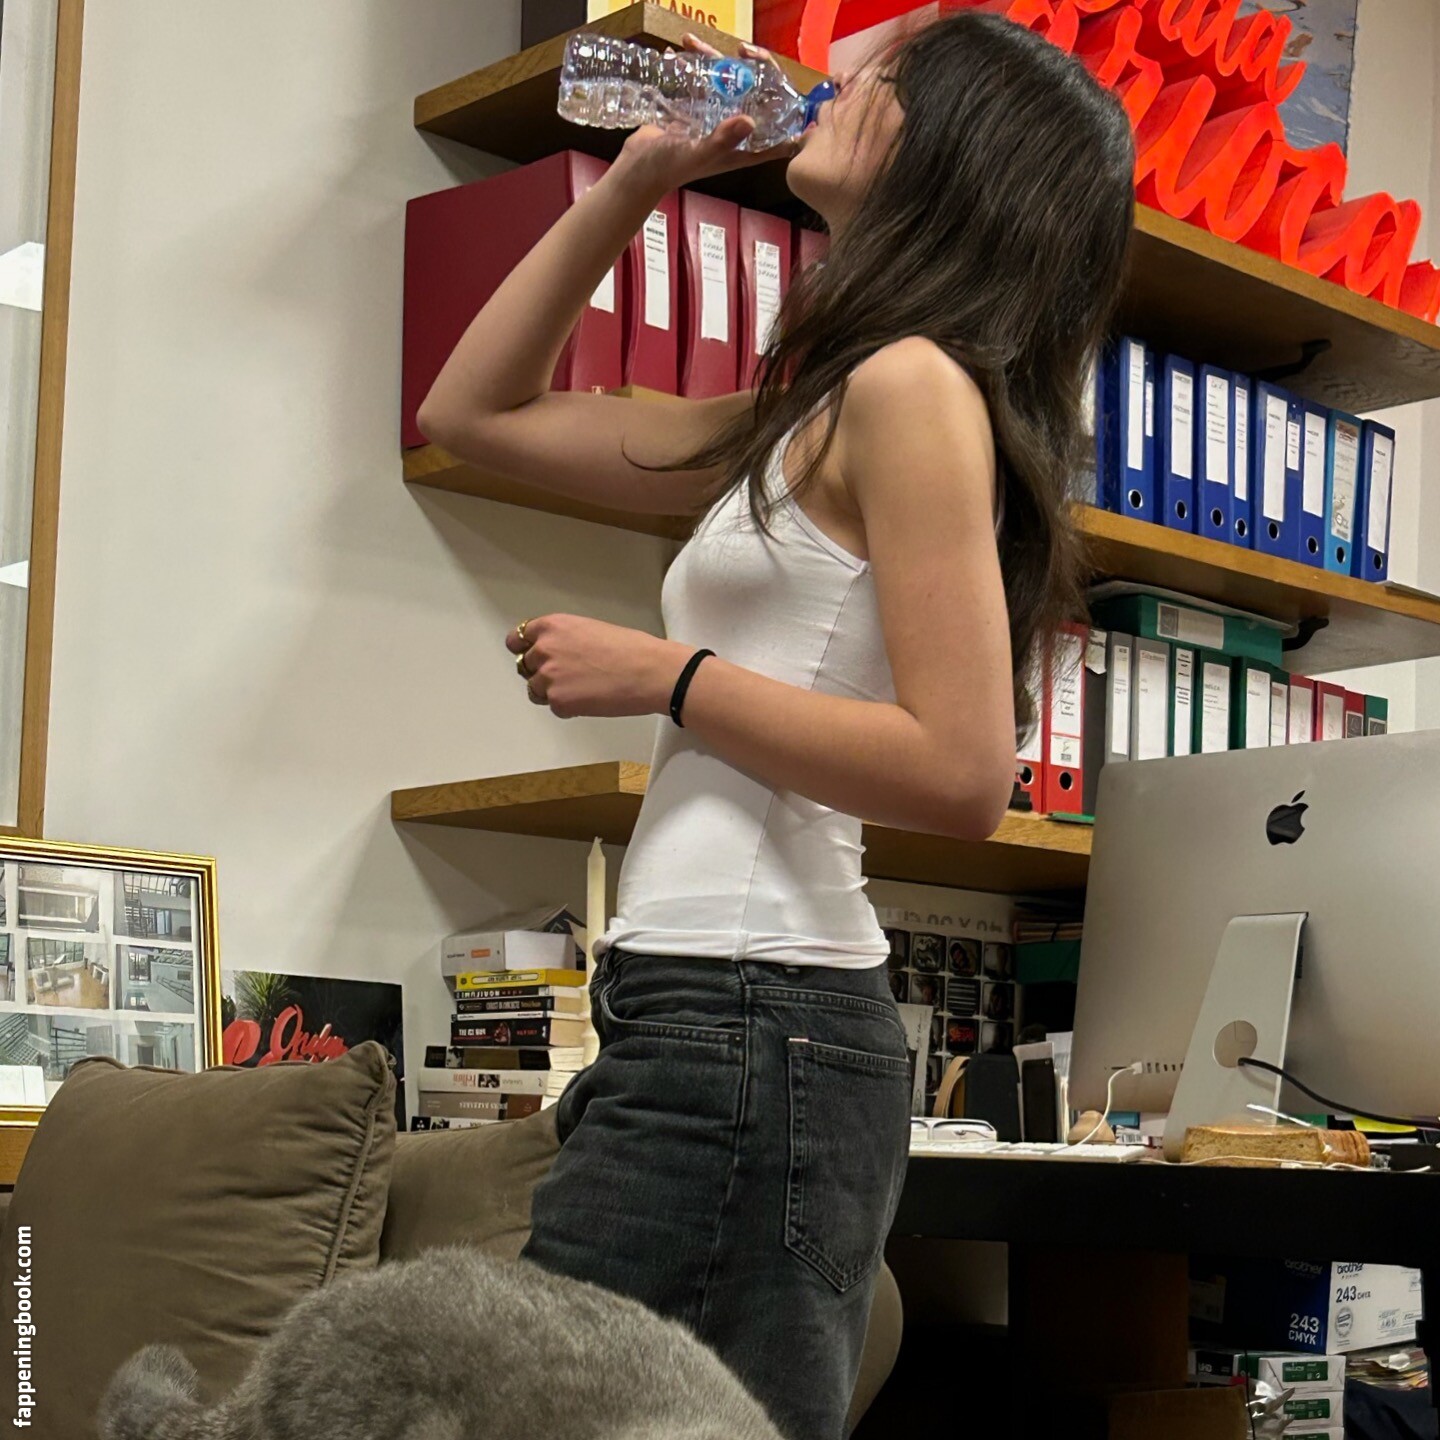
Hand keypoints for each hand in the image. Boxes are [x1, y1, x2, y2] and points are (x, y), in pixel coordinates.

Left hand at [506, 614, 690, 719]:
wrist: (649, 671)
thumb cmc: (631, 649)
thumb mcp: (590, 629)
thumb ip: (565, 639)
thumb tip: (559, 653)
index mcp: (552, 626)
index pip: (517, 639)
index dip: (525, 649)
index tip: (531, 656)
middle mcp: (544, 649)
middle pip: (525, 666)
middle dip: (542, 672)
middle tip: (569, 676)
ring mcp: (548, 678)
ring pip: (535, 690)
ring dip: (552, 691)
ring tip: (582, 689)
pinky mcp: (558, 702)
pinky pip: (554, 707)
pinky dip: (568, 707)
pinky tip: (591, 699)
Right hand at [609, 36, 799, 195]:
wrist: (638, 167)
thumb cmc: (670, 167)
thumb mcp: (699, 154)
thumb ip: (723, 140)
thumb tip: (749, 121)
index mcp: (743, 149)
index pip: (779, 134)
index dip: (790, 114)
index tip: (787, 87)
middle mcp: (734, 132)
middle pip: (756, 99)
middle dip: (754, 71)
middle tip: (742, 49)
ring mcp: (714, 119)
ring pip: (727, 85)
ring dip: (717, 62)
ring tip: (695, 43)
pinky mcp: (694, 109)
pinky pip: (703, 84)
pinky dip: (694, 66)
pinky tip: (682, 50)